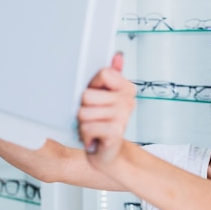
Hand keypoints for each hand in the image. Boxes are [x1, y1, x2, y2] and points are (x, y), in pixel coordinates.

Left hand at [77, 52, 136, 167]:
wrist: (108, 154)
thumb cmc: (101, 124)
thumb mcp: (103, 97)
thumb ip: (110, 76)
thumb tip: (118, 55)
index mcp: (126, 89)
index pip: (104, 73)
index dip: (92, 86)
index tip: (96, 99)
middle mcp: (128, 101)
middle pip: (87, 94)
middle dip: (83, 109)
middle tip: (92, 117)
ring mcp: (123, 116)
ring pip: (83, 112)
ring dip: (83, 124)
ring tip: (92, 128)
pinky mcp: (115, 132)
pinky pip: (87, 127)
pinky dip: (85, 135)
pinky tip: (94, 138)